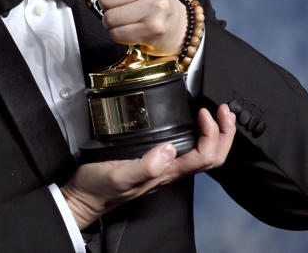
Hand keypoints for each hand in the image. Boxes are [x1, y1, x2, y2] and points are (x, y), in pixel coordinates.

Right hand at [60, 105, 235, 229]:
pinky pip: (186, 150)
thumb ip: (145, 166)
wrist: (82, 198)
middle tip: (223, 109)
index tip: (204, 112)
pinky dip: (198, 135)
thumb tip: (169, 149)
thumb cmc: (98, 189)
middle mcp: (170, 172)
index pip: (205, 156)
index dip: (212, 134)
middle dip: (225, 133)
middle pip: (213, 157)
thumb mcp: (119, 175)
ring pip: (203, 154)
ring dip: (216, 134)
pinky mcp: (154, 162)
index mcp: (166, 174)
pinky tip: (191, 124)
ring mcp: (163, 168)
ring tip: (217, 114)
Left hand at [75, 0, 187, 55]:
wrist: (175, 22)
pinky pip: (116, 33)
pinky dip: (118, 33)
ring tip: (126, 15)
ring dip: (111, 20)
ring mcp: (157, 6)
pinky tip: (132, 26)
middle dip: (106, 3)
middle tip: (121, 2)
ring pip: (109, 17)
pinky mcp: (155, 28)